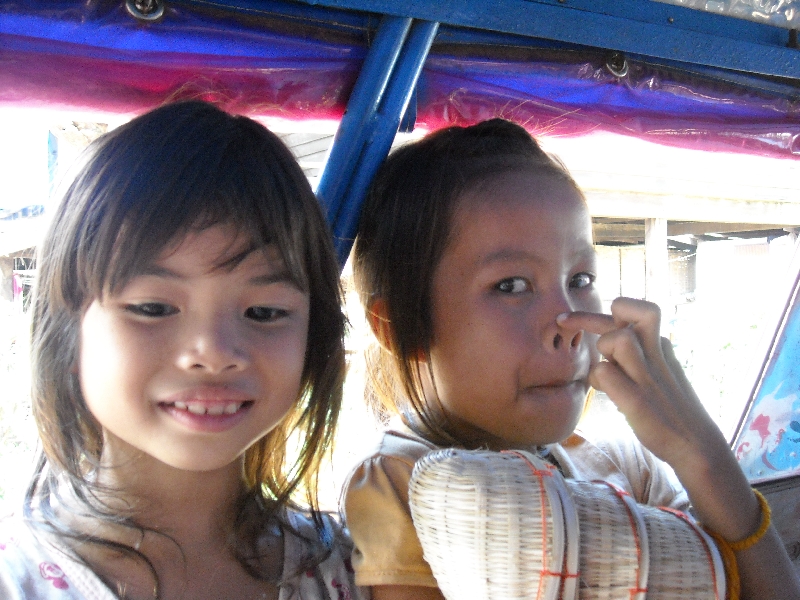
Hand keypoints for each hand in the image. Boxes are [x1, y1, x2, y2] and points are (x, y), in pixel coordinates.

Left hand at [557, 297, 725, 470]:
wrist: (695, 444)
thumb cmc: (667, 406)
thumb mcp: (656, 369)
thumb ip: (635, 352)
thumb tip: (605, 337)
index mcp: (659, 344)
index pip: (631, 310)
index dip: (598, 311)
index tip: (570, 320)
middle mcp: (655, 353)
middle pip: (626, 309)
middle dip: (589, 318)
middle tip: (565, 325)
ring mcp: (647, 375)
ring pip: (618, 338)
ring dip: (602, 352)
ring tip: (606, 374)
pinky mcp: (637, 400)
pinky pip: (604, 372)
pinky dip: (598, 380)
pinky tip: (605, 393)